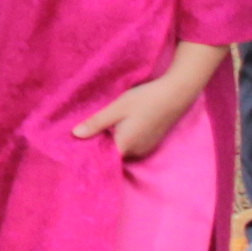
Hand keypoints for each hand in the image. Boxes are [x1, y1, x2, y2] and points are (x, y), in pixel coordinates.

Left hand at [72, 66, 201, 163]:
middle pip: (112, 153)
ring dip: (113, 140)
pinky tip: (120, 125)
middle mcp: (136, 152)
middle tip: (87, 130)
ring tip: (102, 127)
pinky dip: (124, 138)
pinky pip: (132, 145)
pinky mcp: (152, 142)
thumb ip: (96, 123)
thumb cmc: (144, 99)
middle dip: (101, 143)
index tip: (77, 144)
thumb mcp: (117, 108)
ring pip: (123, 149)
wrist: (176, 94)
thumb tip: (75, 135)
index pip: (102, 156)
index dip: (90, 150)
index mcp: (125, 146)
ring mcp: (146, 148)